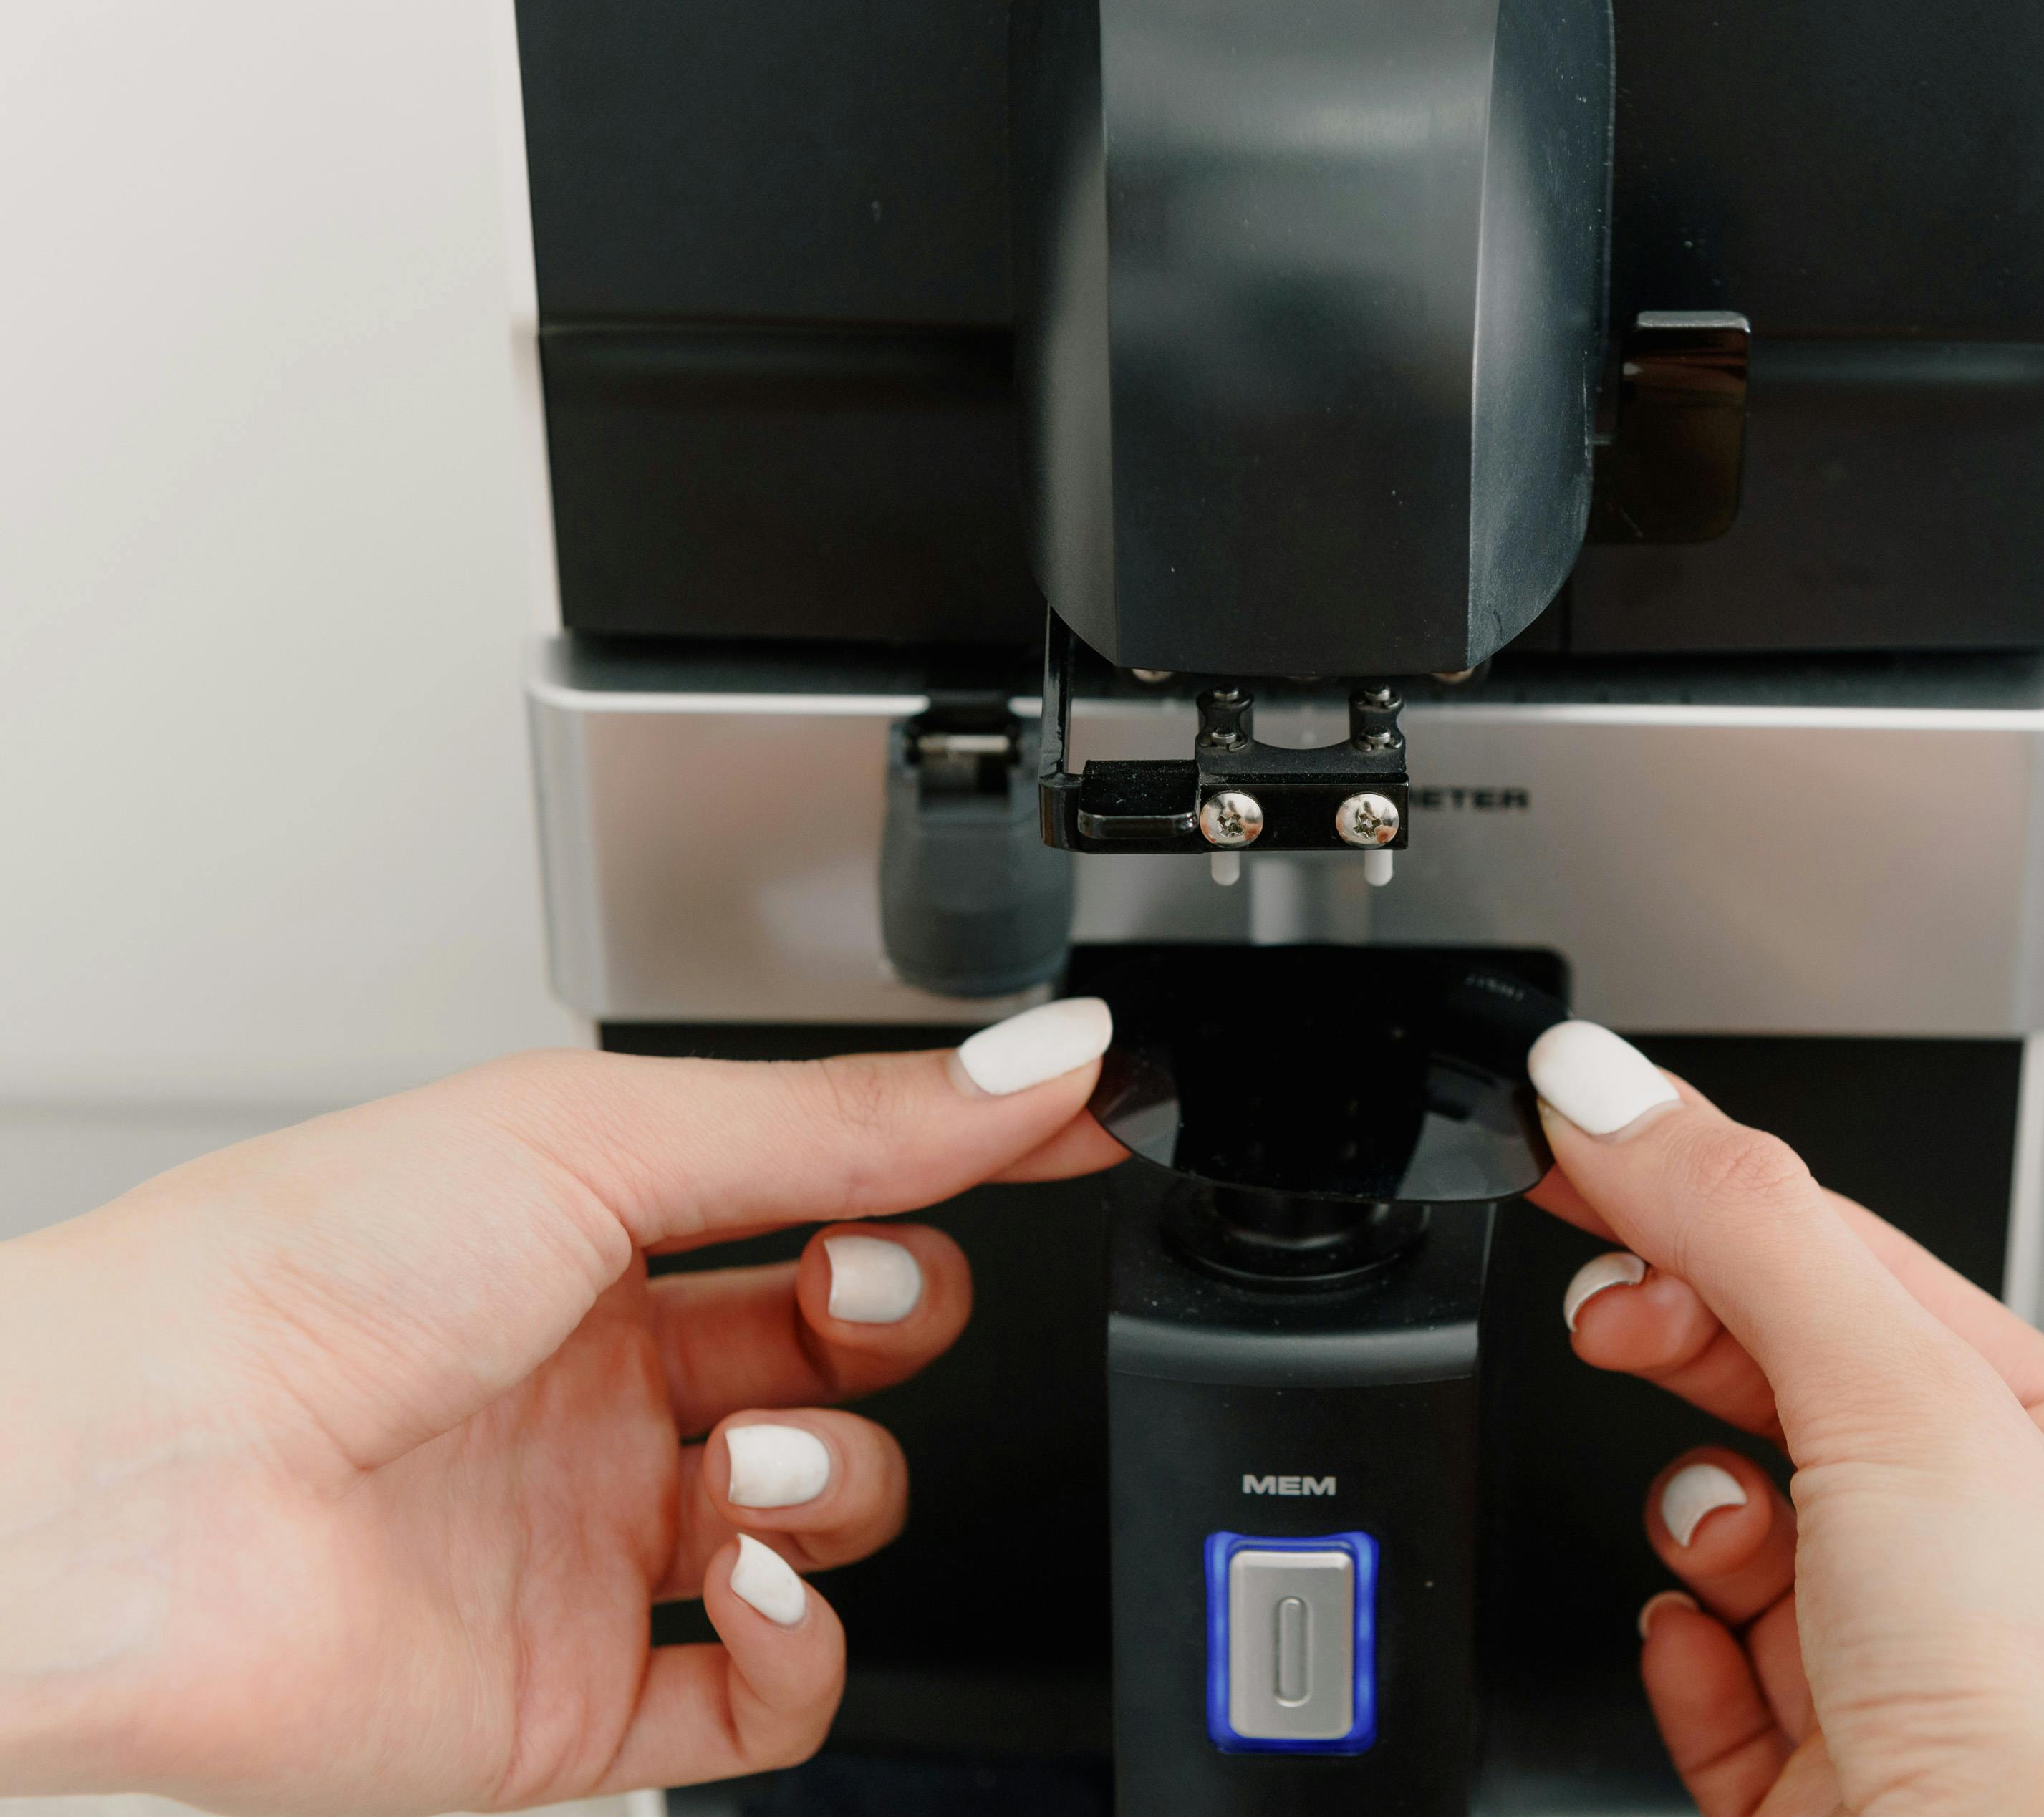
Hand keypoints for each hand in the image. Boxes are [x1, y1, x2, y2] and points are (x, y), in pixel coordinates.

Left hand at [0, 1000, 1121, 1815]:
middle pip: (846, 1362)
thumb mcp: (608, 1136)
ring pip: (822, 1525)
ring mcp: (589, 1548)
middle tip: (864, 1294)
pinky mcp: (573, 1700)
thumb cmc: (300, 1273)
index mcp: (591, 1238)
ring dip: (838, 1479)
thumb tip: (1043, 1063)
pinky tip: (754, 1581)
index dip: (957, 1172)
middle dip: (896, 1321)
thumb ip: (851, 1118)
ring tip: (759, 1452)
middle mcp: (597, 1392)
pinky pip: (765, 1700)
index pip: (833, 1198)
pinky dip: (802, 1646)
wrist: (125, 1483)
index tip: (1074, 1131)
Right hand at [1526, 1023, 2043, 1816]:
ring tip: (1712, 1533)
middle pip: (1808, 1401)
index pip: (1883, 1282)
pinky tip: (1697, 1640)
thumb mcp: (1902, 1408)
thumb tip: (1618, 1092)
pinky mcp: (1826, 1793)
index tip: (1600, 1141)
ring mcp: (1921, 1696)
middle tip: (1605, 1302)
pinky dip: (1687, 1648)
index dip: (1730, 1205)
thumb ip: (1748, 1232)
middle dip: (1698, 1346)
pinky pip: (1718, 1678)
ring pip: (1756, 1544)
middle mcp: (2022, 1591)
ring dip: (1705, 1517)